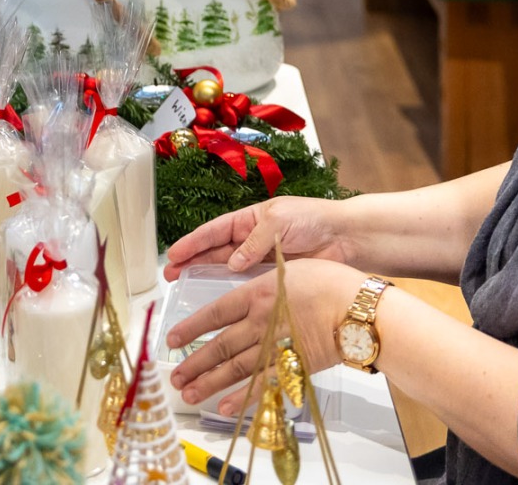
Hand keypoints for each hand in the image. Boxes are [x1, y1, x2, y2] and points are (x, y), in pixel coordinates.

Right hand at [164, 195, 358, 279]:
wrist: (346, 237)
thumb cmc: (313, 219)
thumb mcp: (278, 222)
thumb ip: (253, 242)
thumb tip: (232, 263)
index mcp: (250, 219)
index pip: (214, 231)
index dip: (192, 243)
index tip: (173, 254)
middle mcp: (252, 239)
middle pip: (215, 251)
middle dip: (192, 261)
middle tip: (171, 274)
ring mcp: (262, 259)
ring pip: (227, 268)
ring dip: (207, 276)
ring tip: (185, 286)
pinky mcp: (274, 276)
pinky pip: (248, 283)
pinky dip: (233, 290)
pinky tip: (219, 298)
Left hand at [165, 258, 365, 412]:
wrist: (358, 309)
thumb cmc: (330, 282)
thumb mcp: (291, 270)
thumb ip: (266, 282)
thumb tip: (251, 290)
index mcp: (256, 294)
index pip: (214, 313)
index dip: (191, 327)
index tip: (172, 339)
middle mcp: (259, 323)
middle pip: (219, 345)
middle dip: (194, 363)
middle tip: (175, 377)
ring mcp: (275, 347)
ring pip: (235, 368)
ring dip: (210, 382)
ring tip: (189, 393)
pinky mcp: (293, 367)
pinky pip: (263, 385)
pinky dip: (243, 398)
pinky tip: (224, 407)